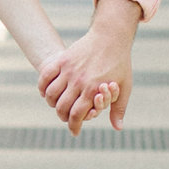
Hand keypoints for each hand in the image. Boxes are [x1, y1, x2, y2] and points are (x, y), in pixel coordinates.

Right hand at [40, 17, 135, 133]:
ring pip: (51, 95)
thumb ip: (119, 108)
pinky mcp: (62, 60)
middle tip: (66, 118)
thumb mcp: (125, 87)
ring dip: (52, 104)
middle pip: (61, 108)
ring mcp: (68, 70)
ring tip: (57, 105)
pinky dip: (43, 87)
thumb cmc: (120, 63)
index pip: (77, 115)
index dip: (74, 126)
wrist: (111, 37)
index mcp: (93, 90)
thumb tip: (117, 127)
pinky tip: (47, 92)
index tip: (74, 131)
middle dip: (63, 117)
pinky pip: (45, 77)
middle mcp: (79, 81)